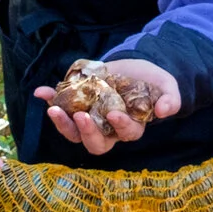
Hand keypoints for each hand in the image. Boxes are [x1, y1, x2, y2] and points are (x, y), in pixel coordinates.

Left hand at [33, 58, 179, 155]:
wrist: (135, 68)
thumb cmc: (153, 82)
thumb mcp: (166, 87)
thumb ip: (170, 99)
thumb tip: (165, 111)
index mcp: (131, 127)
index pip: (126, 134)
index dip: (120, 126)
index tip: (113, 113)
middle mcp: (109, 130)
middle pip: (96, 143)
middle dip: (86, 132)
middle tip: (79, 116)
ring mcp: (91, 119)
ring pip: (74, 133)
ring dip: (62, 123)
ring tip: (53, 109)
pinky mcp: (77, 105)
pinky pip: (62, 108)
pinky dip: (51, 100)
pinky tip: (41, 91)